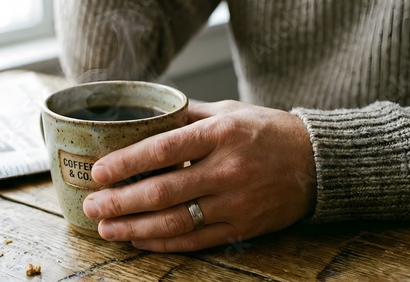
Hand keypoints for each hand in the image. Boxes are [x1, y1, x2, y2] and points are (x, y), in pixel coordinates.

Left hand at [83, 100, 316, 251]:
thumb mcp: (229, 111)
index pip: (164, 149)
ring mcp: (235, 203)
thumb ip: (187, 115)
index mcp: (221, 134)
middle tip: (92, 206)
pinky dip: (164, 243)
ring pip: (175, 222)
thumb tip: (147, 119)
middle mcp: (227, 170)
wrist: (317, 163)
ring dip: (135, 228)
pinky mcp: (241, 227)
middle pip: (163, 191)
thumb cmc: (268, 131)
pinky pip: (196, 240)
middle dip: (120, 202)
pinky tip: (140, 240)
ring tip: (106, 228)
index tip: (99, 172)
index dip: (127, 162)